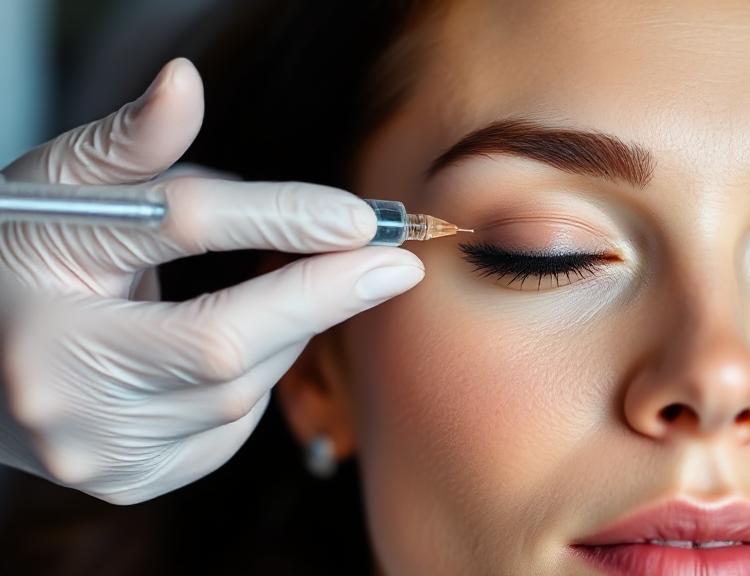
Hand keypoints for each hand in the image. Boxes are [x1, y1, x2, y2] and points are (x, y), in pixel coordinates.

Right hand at [0, 58, 423, 503]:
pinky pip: (232, 429)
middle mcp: (60, 389)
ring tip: (300, 288)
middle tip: (391, 262)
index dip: (280, 217)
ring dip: (290, 332)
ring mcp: (96, 451)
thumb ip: (129, 141)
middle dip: (321, 296)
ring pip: (240, 391)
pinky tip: (250, 342)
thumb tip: (185, 80)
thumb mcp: (63, 188)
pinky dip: (257, 377)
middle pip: (223, 343)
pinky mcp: (133, 482)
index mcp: (39, 289)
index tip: (360, 217)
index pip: (180, 232)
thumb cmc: (25, 259)